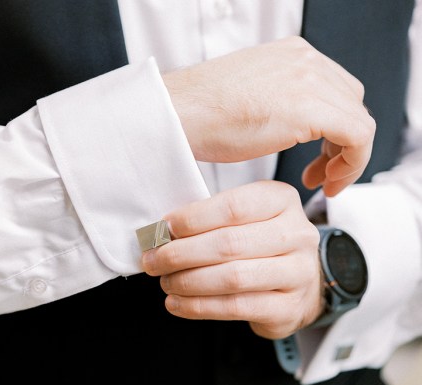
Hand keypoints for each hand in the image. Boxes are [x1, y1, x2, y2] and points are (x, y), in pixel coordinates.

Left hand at [141, 180, 323, 338]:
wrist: (300, 282)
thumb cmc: (259, 243)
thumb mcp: (244, 217)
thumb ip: (209, 218)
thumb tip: (162, 232)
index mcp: (281, 200)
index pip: (233, 206)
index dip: (192, 219)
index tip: (163, 229)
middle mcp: (297, 234)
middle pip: (229, 244)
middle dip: (181, 254)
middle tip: (154, 261)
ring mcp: (298, 273)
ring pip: (233, 278)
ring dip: (188, 282)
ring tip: (165, 282)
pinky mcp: (289, 308)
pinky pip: (236, 307)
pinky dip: (199, 307)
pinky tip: (177, 303)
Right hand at [163, 36, 374, 196]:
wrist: (176, 113)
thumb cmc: (199, 113)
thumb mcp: (249, 94)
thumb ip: (278, 97)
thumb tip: (292, 120)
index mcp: (291, 53)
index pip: (335, 89)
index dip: (334, 128)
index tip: (320, 156)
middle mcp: (306, 59)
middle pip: (350, 103)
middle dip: (342, 142)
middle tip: (321, 171)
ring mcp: (309, 79)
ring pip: (358, 122)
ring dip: (347, 157)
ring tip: (322, 180)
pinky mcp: (310, 108)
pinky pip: (358, 137)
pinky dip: (351, 163)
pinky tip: (327, 181)